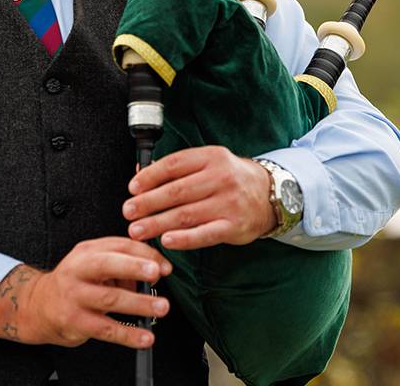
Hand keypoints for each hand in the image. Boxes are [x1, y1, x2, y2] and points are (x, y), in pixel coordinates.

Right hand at [0, 237, 170, 348]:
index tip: (164, 266)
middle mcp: (78, 270)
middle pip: (107, 264)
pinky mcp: (74, 321)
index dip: (144, 254)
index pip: (119, 245)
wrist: (39, 305)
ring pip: (109, 298)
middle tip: (156, 273)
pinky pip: (105, 329)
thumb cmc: (74, 283)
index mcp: (88, 251)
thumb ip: (123, 263)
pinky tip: (145, 337)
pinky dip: (128, 334)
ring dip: (138, 303)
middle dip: (134, 267)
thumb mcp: (94, 264)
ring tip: (160, 307)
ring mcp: (75, 296)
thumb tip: (156, 271)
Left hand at [123, 146, 277, 248]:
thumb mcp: (209, 163)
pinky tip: (166, 241)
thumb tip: (140, 175)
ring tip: (137, 230)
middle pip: (176, 191)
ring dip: (157, 223)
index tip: (132, 188)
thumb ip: (179, 169)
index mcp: (211, 157)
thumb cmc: (231, 179)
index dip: (150, 177)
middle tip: (128, 211)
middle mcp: (221, 178)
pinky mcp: (233, 226)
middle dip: (148, 203)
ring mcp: (228, 203)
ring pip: (186, 214)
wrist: (271, 195)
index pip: (174, 164)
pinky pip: (204, 234)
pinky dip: (184, 239)